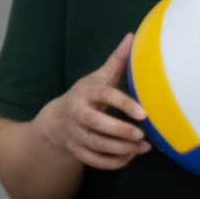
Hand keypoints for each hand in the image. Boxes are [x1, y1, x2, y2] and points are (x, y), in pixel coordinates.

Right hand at [43, 35, 152, 173]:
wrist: (56, 120)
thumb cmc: (87, 95)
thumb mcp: (98, 78)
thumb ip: (116, 61)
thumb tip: (132, 36)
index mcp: (85, 93)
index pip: (104, 96)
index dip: (123, 105)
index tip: (143, 113)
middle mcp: (76, 113)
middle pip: (95, 123)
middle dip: (120, 131)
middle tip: (142, 135)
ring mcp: (74, 133)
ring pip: (95, 144)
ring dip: (120, 149)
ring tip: (142, 148)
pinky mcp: (75, 150)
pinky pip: (92, 160)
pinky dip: (112, 162)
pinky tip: (129, 158)